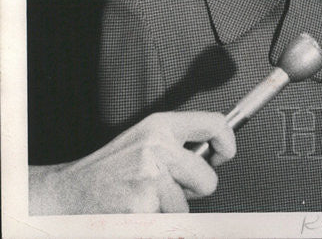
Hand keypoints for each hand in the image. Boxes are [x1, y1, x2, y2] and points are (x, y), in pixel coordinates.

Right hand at [29, 111, 236, 213]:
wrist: (67, 194)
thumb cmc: (108, 170)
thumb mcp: (145, 141)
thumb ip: (179, 142)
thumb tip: (217, 150)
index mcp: (160, 126)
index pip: (215, 124)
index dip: (228, 143)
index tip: (223, 155)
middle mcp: (157, 147)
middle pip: (208, 179)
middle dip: (194, 191)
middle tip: (168, 188)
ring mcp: (150, 177)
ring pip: (186, 208)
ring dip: (168, 210)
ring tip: (142, 198)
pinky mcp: (142, 206)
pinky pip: (168, 223)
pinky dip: (154, 223)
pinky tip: (134, 211)